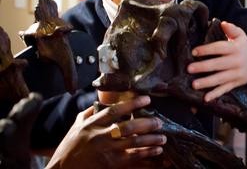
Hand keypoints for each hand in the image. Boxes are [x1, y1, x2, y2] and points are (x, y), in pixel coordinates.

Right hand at [46, 96, 165, 168]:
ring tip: (163, 137)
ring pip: (133, 143)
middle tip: (159, 121)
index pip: (114, 110)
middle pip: (128, 126)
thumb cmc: (69, 148)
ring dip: (151, 139)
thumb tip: (99, 102)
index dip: (132, 103)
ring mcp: (105, 151)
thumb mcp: (75, 127)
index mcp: (92, 124)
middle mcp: (99, 136)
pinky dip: (147, 153)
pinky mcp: (110, 165)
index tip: (147, 99)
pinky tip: (157, 151)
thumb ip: (88, 113)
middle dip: (146, 123)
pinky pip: (133, 158)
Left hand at [187, 21, 246, 101]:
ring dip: (207, 82)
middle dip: (203, 67)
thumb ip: (232, 29)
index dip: (207, 50)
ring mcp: (236, 74)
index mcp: (235, 49)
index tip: (194, 51)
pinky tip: (206, 99)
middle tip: (189, 69)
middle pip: (218, 65)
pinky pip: (225, 89)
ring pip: (220, 79)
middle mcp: (236, 62)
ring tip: (194, 84)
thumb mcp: (241, 36)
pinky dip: (215, 94)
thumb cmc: (244, 47)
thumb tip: (223, 23)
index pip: (219, 48)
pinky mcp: (236, 83)